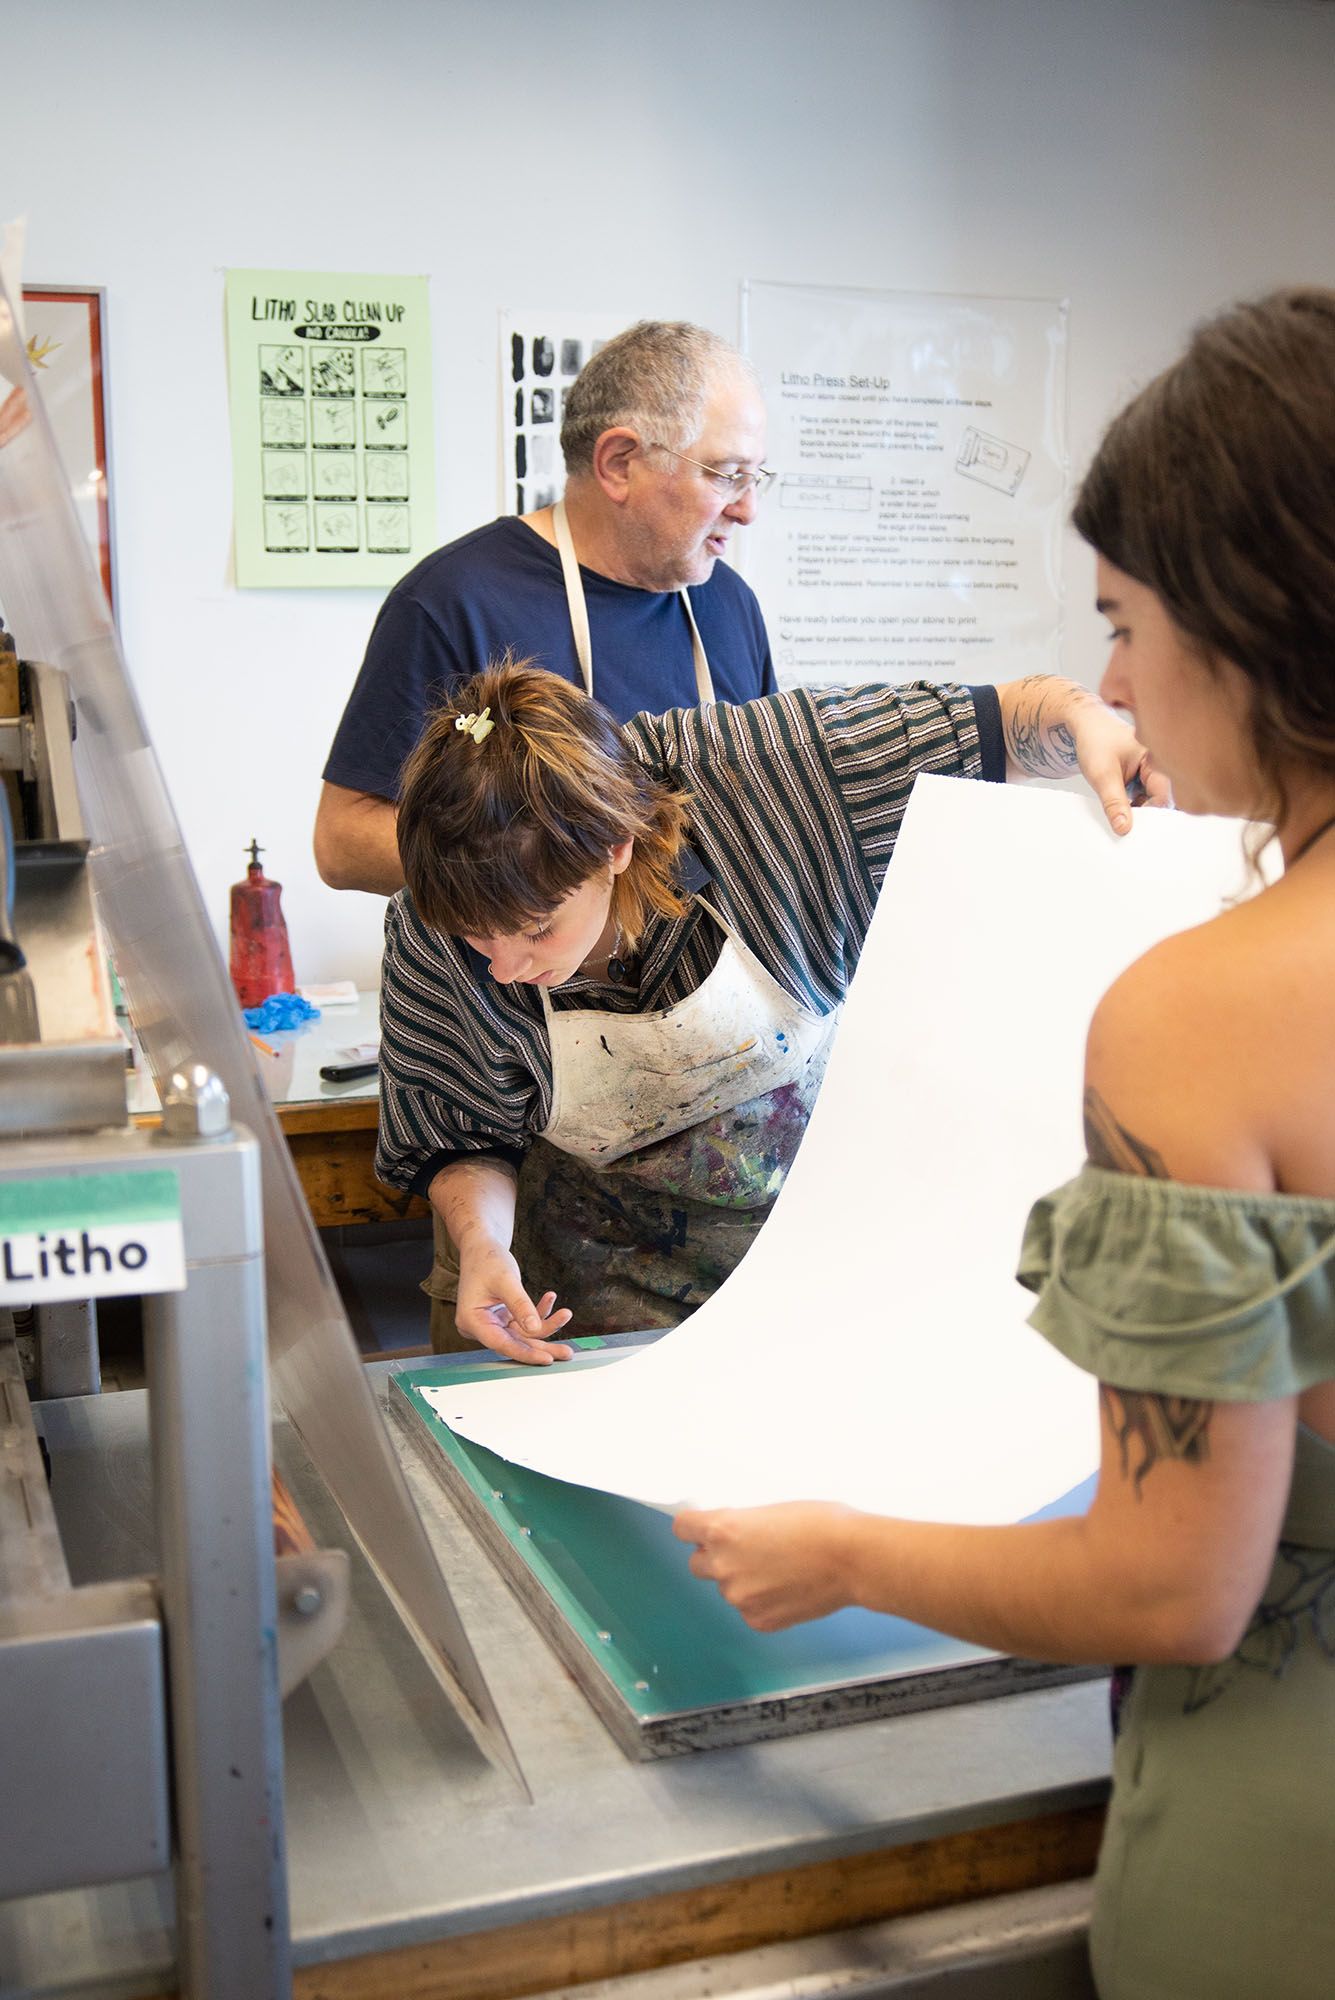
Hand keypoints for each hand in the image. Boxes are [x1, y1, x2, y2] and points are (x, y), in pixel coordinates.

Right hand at [456, 1242, 573, 1363]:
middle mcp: (481, 1327)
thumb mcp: (506, 1280)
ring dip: (546, 1325)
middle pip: (515, 1343)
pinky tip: (550, 1298)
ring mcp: (493, 1323)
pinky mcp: (503, 1317)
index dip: (525, 1353)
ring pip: (524, 1334)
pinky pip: (525, 1322)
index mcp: (472, 1321)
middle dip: (543, 1347)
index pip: (501, 1344)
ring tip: (566, 1314)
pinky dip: (539, 1312)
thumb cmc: (486, 1259)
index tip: (546, 1359)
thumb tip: (535, 1328)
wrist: (481, 1246)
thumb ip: (520, 1304)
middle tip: (566, 1353)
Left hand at [673, 1501, 858, 1630]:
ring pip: (727, 1588)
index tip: (701, 1528)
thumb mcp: (770, 1509)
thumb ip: (740, 1524)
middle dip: (716, 1557)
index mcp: (722, 1530)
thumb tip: (730, 1533)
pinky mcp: (758, 1620)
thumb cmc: (821, 1524)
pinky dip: (762, 1601)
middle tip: (747, 1550)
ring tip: (779, 1569)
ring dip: (742, 1580)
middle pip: (698, 1563)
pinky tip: (788, 1588)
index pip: (682, 1528)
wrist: (853, 1558)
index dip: (693, 1527)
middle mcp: (723, 1565)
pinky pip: (748, 1609)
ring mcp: (740, 1597)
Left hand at [1069, 701, 1172, 834]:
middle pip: (1162, 799)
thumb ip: (1114, 802)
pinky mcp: (1143, 777)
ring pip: (1152, 800)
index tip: (1134, 828)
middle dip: (1146, 814)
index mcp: (1157, 758)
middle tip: (1128, 826)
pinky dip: (1134, 806)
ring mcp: (1152, 771)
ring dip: (1139, 811)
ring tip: (1122, 814)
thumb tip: (1124, 828)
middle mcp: (1160, 764)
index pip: (1164, 795)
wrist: (1086, 726)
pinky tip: (1123, 809)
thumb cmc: (1096, 740)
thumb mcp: (1102, 774)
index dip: (1151, 814)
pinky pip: (1144, 797)